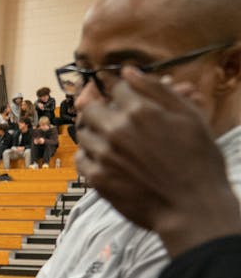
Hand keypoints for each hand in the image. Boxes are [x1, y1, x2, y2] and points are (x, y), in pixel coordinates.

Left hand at [76, 67, 240, 254]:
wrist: (191, 205)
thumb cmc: (197, 160)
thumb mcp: (187, 116)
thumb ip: (156, 90)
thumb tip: (128, 71)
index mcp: (139, 110)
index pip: (115, 88)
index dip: (120, 91)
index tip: (124, 98)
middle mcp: (116, 130)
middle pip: (90, 109)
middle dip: (100, 108)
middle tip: (110, 115)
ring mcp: (103, 155)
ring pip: (83, 133)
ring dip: (94, 132)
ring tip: (111, 138)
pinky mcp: (97, 178)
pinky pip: (81, 159)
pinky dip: (89, 155)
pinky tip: (105, 157)